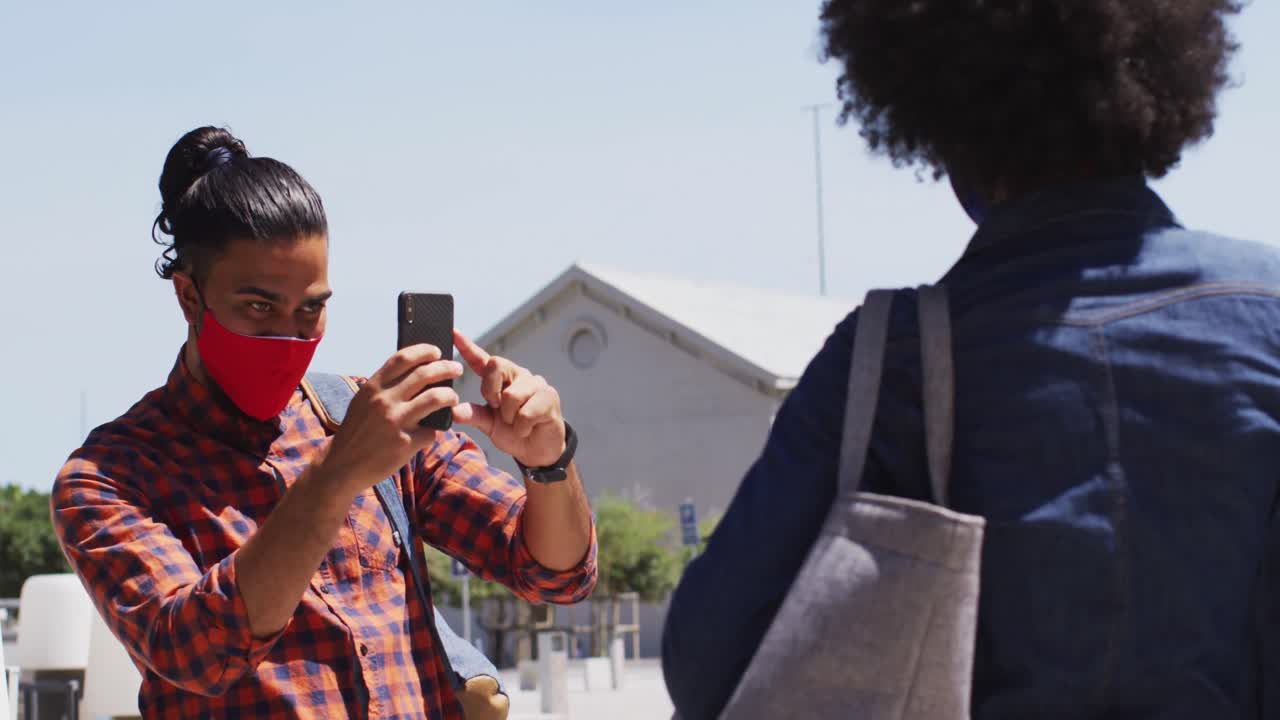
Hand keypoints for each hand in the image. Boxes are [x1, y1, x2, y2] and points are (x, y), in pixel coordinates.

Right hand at [319, 344, 463, 492]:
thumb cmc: (358, 430)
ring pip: (436, 398)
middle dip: (447, 368)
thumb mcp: (364, 401)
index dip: (424, 351)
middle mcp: (384, 401)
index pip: (403, 358)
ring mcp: (395, 422)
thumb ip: (385, 386)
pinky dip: (435, 429)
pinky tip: (433, 430)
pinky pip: (432, 430)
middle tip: (457, 368)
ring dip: (450, 395)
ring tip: (453, 397)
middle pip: (425, 374)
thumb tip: (417, 370)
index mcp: (373, 387)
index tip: (437, 351)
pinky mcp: (405, 444)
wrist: (343, 465)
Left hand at [451, 329, 566, 467]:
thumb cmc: (513, 432)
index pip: (482, 359)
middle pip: (496, 365)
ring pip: (511, 394)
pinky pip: (526, 412)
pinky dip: (522, 427)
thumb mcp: (488, 424)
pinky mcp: (550, 396)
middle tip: (497, 409)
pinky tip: (528, 428)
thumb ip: (473, 415)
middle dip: (491, 391)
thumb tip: (453, 411)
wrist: (537, 450)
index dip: (467, 346)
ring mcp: (536, 384)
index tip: (453, 333)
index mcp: (500, 379)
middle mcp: (518, 375)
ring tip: (516, 424)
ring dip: (509, 417)